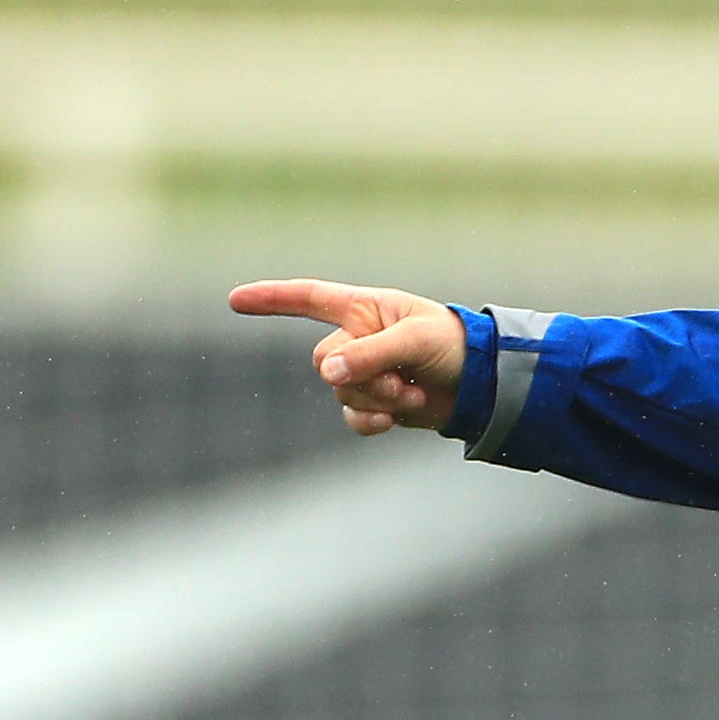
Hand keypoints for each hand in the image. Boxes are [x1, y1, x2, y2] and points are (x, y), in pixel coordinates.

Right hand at [229, 278, 465, 434]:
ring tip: (410, 392)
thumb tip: (327, 373)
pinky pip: (352, 416)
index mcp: (364, 308)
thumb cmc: (454, 345)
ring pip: (339, 391)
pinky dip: (369, 421)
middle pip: (323, 360)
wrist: (483, 385)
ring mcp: (365, 371)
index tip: (235, 301)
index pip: (308, 298)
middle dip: (361, 376)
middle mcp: (357, 337)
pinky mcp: (376, 403)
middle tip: (401, 381)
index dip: (272, 299)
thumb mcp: (415, 341)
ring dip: (374, 398)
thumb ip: (370, 353)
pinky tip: (394, 420)